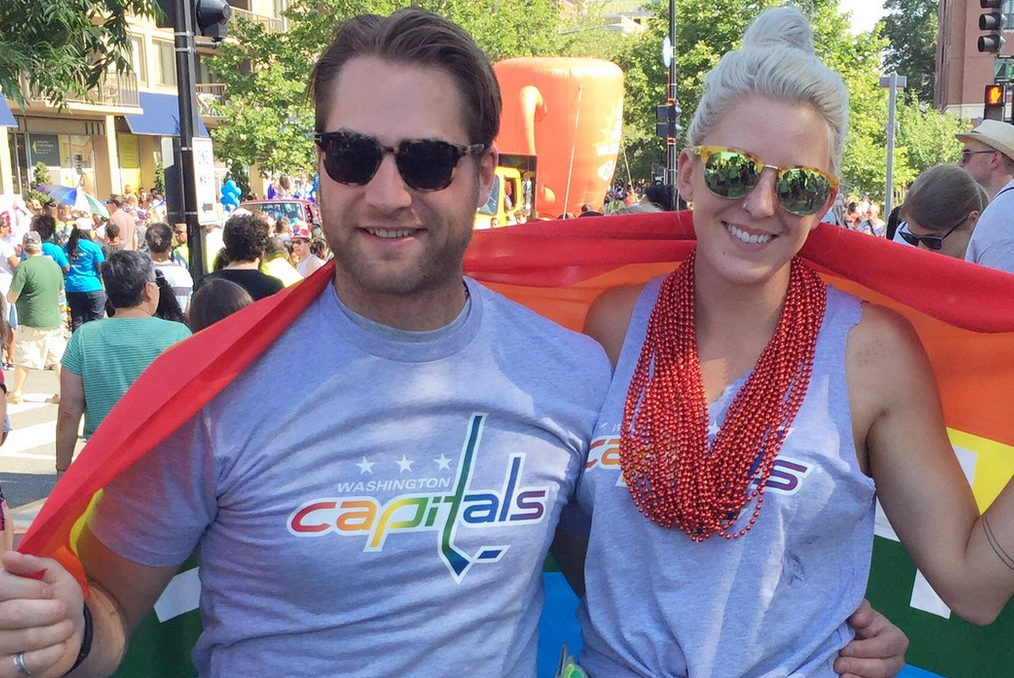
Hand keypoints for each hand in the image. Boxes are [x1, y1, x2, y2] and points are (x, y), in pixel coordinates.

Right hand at [0, 552, 82, 677]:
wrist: (69, 630)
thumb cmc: (56, 598)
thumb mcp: (52, 575)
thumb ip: (35, 565)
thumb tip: (9, 557)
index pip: (2, 587)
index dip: (31, 588)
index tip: (49, 591)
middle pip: (15, 613)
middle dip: (49, 610)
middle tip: (62, 609)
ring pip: (27, 637)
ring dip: (56, 630)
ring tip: (65, 626)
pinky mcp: (4, 670)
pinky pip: (29, 663)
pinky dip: (52, 652)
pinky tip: (59, 645)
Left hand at [834, 598, 907, 677]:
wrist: (849, 634)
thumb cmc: (856, 620)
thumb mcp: (858, 610)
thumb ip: (860, 609)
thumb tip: (860, 619)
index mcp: (895, 638)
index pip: (887, 646)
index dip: (866, 649)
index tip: (845, 649)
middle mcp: (896, 658)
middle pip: (884, 667)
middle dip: (859, 666)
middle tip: (838, 664)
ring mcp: (888, 672)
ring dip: (857, 676)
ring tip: (840, 672)